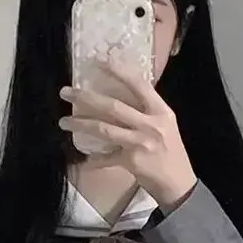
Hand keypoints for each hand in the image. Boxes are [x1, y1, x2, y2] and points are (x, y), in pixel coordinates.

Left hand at [59, 65, 196, 210]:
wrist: (178, 183)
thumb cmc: (171, 150)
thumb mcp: (165, 124)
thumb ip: (146, 110)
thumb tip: (120, 95)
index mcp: (160, 110)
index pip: (138, 84)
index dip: (118, 70)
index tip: (98, 60)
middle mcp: (150, 124)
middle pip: (113, 107)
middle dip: (86, 98)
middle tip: (66, 92)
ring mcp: (139, 143)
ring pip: (104, 129)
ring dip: (81, 124)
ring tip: (64, 121)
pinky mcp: (131, 162)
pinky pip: (106, 158)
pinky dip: (94, 160)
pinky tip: (83, 160)